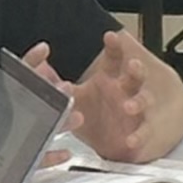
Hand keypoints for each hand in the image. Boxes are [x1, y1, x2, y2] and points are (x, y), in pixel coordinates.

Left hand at [60, 28, 173, 163]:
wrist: (108, 146)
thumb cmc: (95, 117)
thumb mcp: (74, 99)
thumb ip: (58, 84)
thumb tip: (38, 68)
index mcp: (109, 79)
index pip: (114, 58)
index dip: (114, 46)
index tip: (110, 36)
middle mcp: (125, 92)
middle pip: (136, 75)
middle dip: (136, 69)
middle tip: (132, 65)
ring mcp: (135, 111)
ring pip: (144, 101)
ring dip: (138, 102)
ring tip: (128, 106)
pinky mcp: (139, 132)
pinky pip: (142, 133)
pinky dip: (138, 136)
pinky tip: (131, 139)